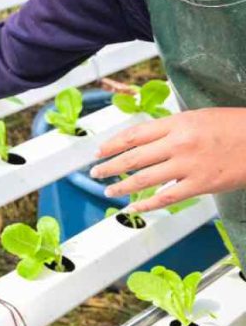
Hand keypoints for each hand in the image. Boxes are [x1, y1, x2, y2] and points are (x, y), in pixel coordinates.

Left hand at [90, 107, 245, 211]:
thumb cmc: (234, 127)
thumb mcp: (199, 118)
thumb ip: (171, 129)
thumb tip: (144, 140)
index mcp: (178, 123)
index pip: (134, 135)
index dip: (112, 144)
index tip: (98, 152)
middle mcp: (179, 143)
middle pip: (134, 157)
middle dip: (109, 166)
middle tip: (94, 172)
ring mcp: (188, 165)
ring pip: (144, 178)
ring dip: (122, 186)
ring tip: (108, 190)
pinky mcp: (200, 185)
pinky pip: (166, 198)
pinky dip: (145, 204)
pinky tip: (132, 208)